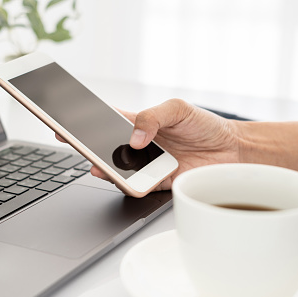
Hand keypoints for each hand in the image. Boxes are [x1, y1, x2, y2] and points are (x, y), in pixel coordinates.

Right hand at [55, 99, 241, 191]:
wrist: (232, 150)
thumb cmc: (205, 125)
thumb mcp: (178, 109)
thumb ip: (153, 117)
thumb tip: (134, 138)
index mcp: (139, 124)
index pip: (105, 122)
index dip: (84, 122)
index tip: (64, 122)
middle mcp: (139, 146)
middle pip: (106, 148)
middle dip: (87, 147)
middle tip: (73, 143)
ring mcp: (146, 166)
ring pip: (118, 170)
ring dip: (105, 168)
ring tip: (96, 165)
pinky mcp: (158, 183)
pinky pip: (138, 186)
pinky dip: (129, 184)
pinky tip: (125, 179)